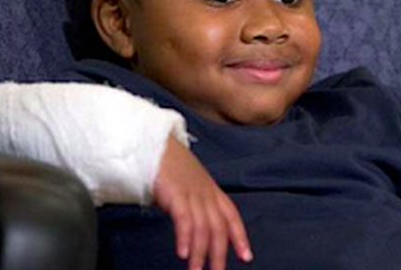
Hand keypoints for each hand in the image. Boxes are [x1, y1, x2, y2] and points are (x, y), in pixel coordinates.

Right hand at [153, 135, 252, 269]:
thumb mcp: (189, 187)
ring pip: (202, 228)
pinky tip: (183, 253)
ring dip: (200, 253)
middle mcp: (206, 193)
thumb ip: (195, 206)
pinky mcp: (175, 193)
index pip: (232, 216)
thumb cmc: (169, 167)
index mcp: (212, 191)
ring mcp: (192, 193)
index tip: (246, 256)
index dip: (240, 236)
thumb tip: (193, 230)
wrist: (154, 144)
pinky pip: (184, 219)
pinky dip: (185, 238)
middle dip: (219, 254)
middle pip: (218, 227)